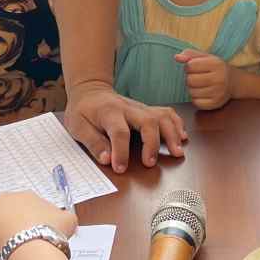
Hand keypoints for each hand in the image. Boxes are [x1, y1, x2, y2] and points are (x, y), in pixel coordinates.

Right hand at [0, 191, 79, 259]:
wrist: (25, 248)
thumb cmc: (4, 246)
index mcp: (4, 201)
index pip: (8, 212)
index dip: (11, 228)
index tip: (12, 241)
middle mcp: (26, 197)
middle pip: (30, 210)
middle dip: (29, 226)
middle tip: (26, 248)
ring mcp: (47, 204)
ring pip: (49, 216)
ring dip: (47, 230)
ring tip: (42, 252)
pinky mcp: (64, 215)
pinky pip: (68, 222)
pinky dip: (66, 233)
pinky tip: (59, 247)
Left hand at [63, 81, 186, 172]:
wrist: (91, 91)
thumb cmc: (83, 111)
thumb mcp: (77, 127)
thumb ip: (93, 143)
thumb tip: (107, 159)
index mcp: (109, 112)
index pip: (119, 132)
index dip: (121, 151)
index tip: (120, 168)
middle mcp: (129, 108)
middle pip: (147, 121)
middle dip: (152, 143)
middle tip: (150, 163)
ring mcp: (141, 108)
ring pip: (162, 116)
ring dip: (172, 134)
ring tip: (177, 152)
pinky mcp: (147, 110)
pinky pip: (167, 113)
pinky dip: (177, 124)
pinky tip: (182, 137)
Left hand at [174, 49, 233, 109]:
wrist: (233, 82)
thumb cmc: (216, 68)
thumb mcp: (205, 57)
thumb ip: (190, 54)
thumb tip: (177, 57)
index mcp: (216, 64)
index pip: (190, 65)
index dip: (189, 66)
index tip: (195, 67)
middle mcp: (219, 78)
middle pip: (190, 80)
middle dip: (190, 78)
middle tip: (197, 77)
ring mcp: (218, 92)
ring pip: (192, 92)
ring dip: (192, 89)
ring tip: (200, 85)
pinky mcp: (216, 103)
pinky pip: (196, 102)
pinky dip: (196, 98)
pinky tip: (202, 93)